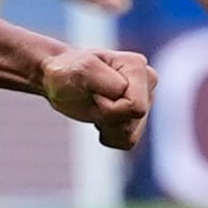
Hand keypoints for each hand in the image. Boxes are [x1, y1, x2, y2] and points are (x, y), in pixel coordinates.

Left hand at [37, 45, 155, 149]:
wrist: (60, 80)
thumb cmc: (68, 71)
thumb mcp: (80, 70)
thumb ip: (104, 78)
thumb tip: (123, 90)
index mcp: (137, 66)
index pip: (135, 106)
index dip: (109, 107)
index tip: (94, 93)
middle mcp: (147, 81)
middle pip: (135, 120)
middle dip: (108, 117)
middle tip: (93, 100)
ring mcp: (145, 99)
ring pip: (131, 134)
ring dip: (107, 127)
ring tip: (96, 107)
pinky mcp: (137, 117)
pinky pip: (127, 142)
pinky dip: (109, 136)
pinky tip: (100, 118)